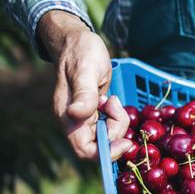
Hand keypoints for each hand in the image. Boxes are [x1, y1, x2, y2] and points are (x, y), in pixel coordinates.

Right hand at [38, 10, 130, 160]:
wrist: (77, 41)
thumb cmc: (81, 52)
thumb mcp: (86, 70)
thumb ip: (84, 94)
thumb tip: (76, 115)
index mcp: (68, 117)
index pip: (85, 150)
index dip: (107, 152)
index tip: (126, 141)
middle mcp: (75, 122)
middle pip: (101, 145)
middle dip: (116, 130)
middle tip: (116, 105)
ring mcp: (85, 118)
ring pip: (107, 136)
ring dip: (117, 121)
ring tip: (112, 98)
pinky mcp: (94, 113)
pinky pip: (109, 125)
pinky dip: (116, 117)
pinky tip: (112, 100)